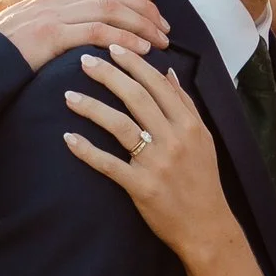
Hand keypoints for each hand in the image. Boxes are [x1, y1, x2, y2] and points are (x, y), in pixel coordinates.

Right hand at [0, 0, 167, 68]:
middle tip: (166, 27)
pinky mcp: (49, 35)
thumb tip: (70, 35)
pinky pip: (95, 32)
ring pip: (109, 9)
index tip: (152, 0)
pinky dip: (123, 38)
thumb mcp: (24, 35)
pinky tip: (141, 50)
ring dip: (140, 24)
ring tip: (162, 40)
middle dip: (143, 8)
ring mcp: (51, 15)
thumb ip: (48, 28)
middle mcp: (52, 0)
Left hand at [61, 45, 232, 263]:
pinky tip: (69, 138)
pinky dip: (88, 151)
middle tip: (84, 61)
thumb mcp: (203, 137)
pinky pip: (109, 164)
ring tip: (69, 96)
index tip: (113, 48)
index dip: (134, 65)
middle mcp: (174, 140)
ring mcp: (157, 163)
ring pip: (120, 126)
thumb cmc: (202, 179)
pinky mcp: (141, 187)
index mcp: (189, 125)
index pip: (157, 86)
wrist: (206, 226)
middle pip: (136, 99)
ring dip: (92, 108)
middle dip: (109, 76)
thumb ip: (185, 104)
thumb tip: (167, 72)